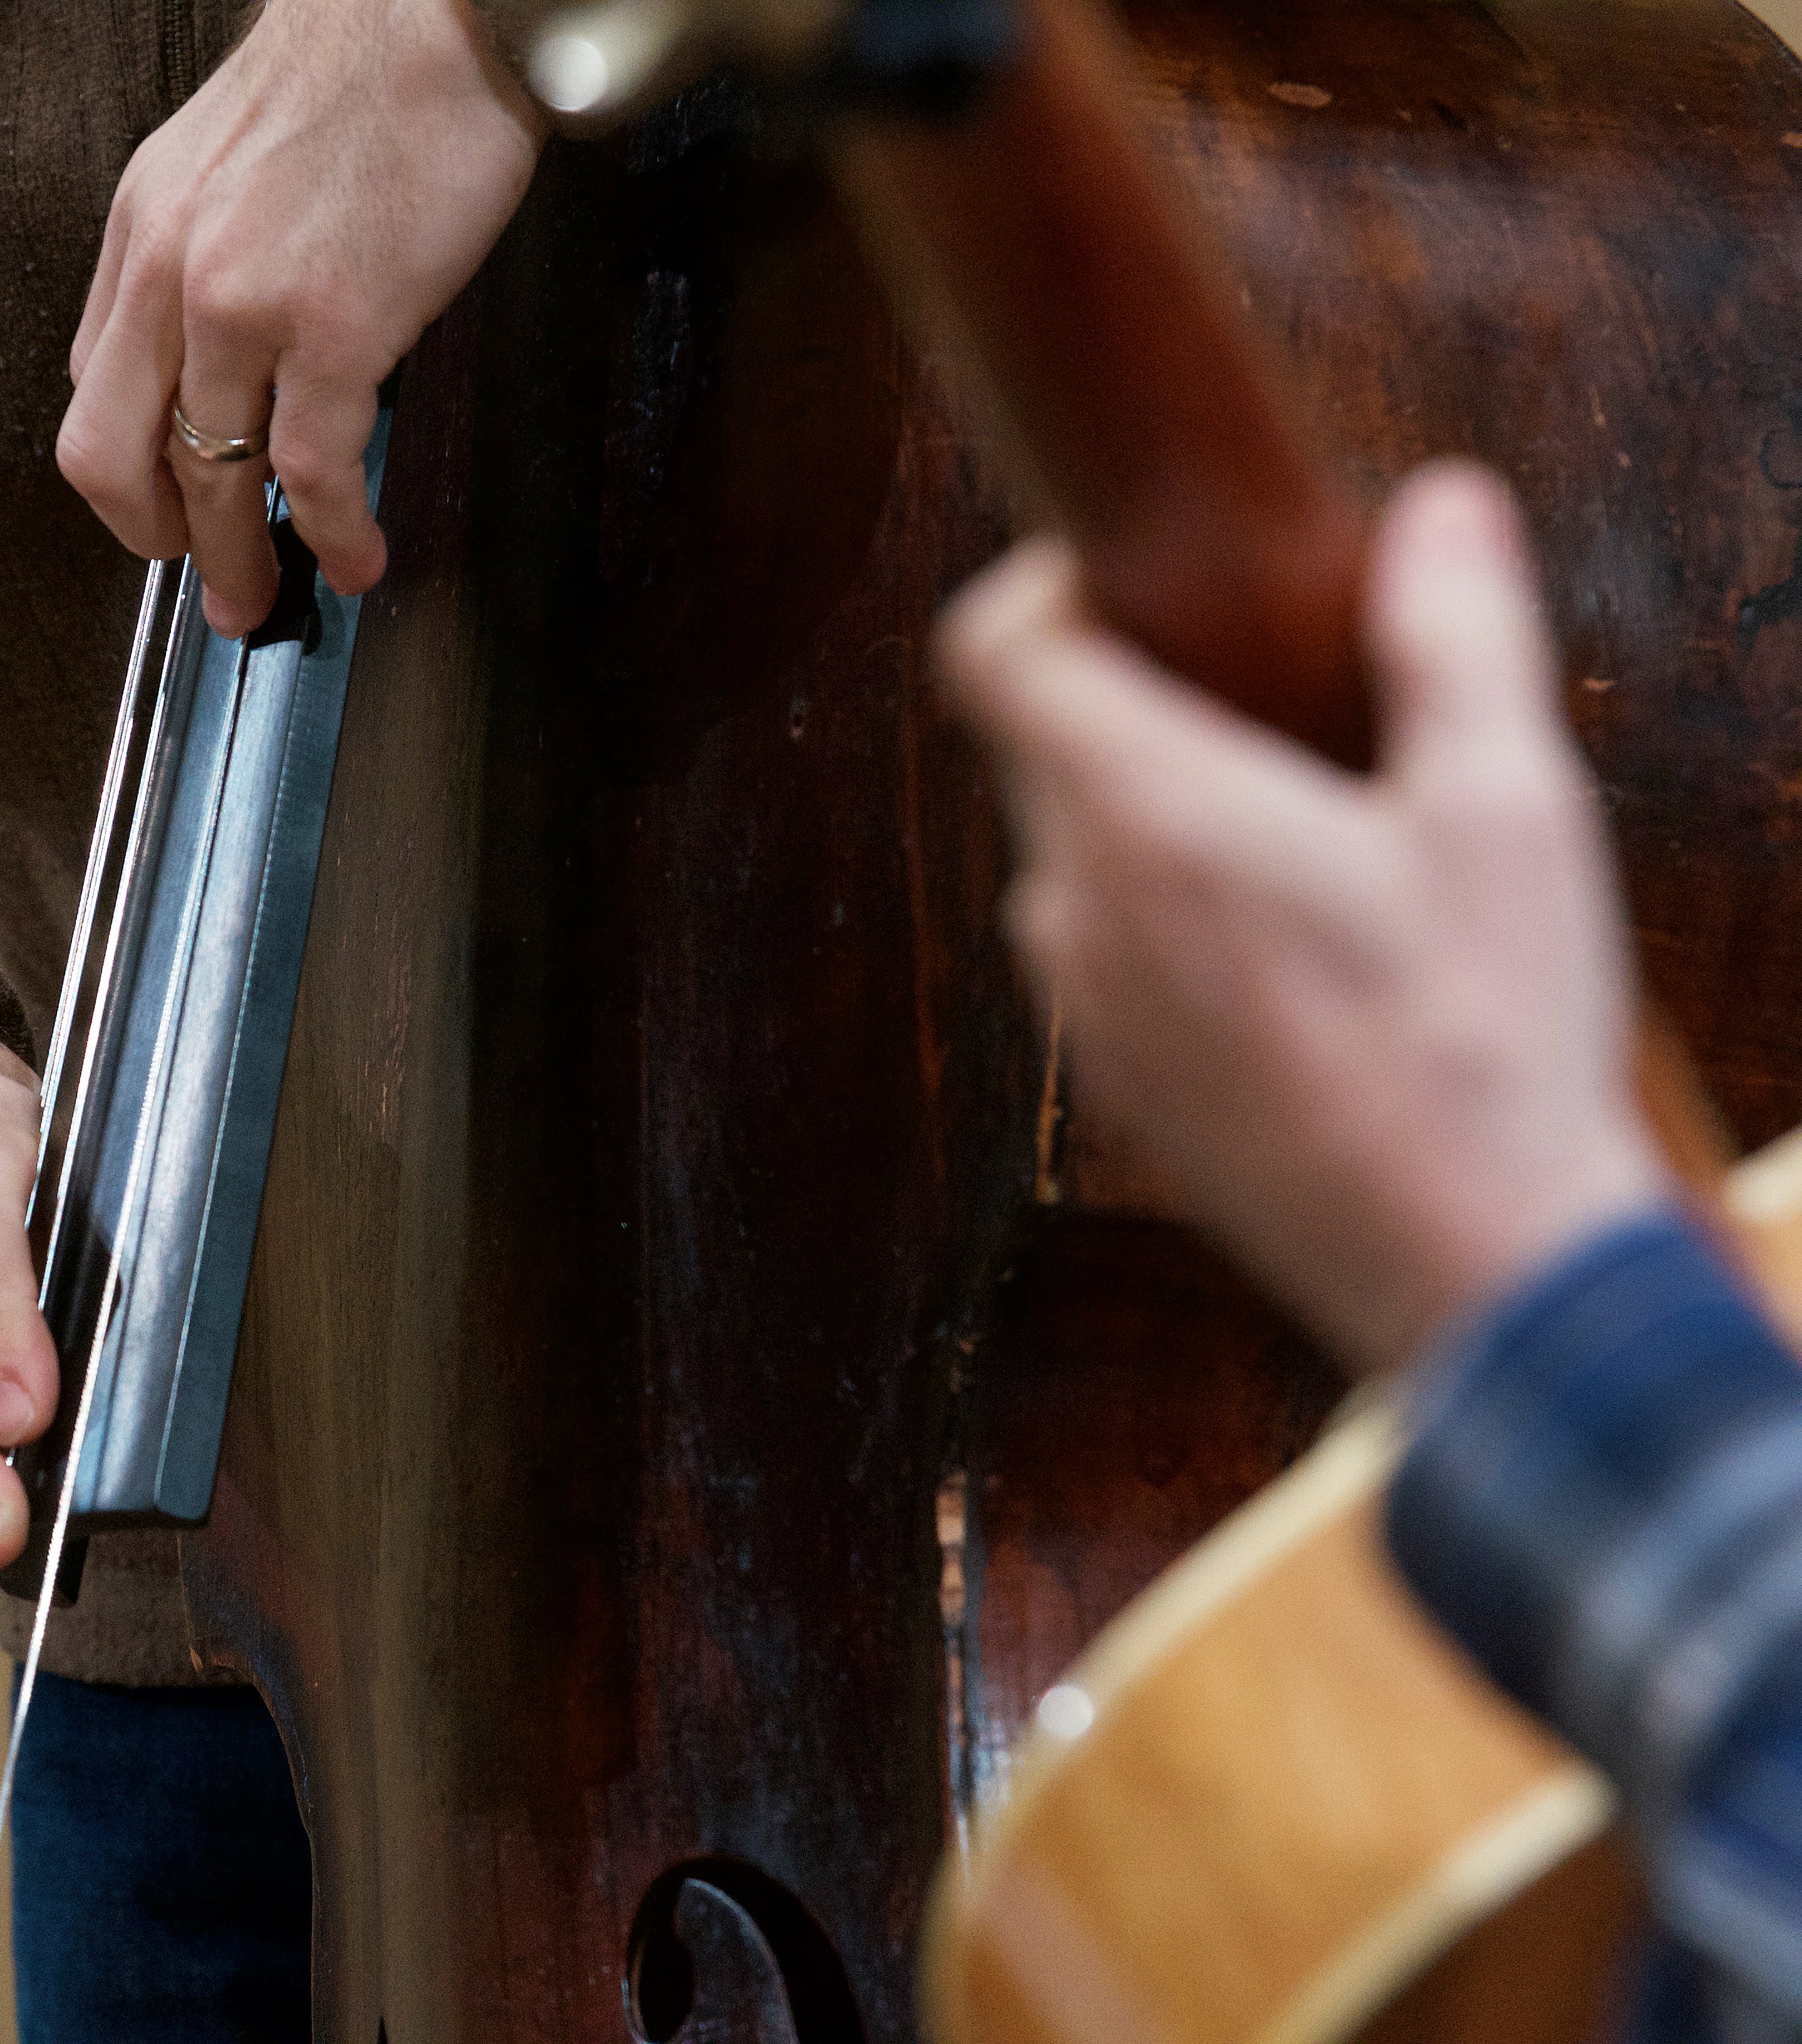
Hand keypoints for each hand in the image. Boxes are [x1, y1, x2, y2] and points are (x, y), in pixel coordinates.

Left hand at [59, 0, 542, 637]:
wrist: (436, 16)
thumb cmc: (364, 78)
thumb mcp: (227, 161)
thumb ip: (207, 255)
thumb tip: (234, 350)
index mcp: (142, 231)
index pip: (99, 387)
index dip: (131, 469)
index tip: (168, 507)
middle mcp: (170, 271)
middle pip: (115, 456)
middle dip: (156, 542)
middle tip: (203, 580)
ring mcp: (242, 305)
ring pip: (210, 478)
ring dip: (238, 562)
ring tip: (266, 599)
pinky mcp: (331, 329)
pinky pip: (310, 469)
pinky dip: (330, 534)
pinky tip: (353, 559)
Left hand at [940, 462, 1671, 1373]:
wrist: (1475, 1272)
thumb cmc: (1489, 1038)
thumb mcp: (1506, 808)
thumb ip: (1455, 633)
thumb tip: (1439, 505)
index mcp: (1143, 815)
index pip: (989, 652)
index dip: (1041, 587)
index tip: (1143, 578)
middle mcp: (1073, 906)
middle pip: (1042, 742)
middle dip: (1138, 692)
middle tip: (1279, 695)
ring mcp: (1082, 1006)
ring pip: (1077, 850)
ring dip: (1163, 811)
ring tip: (1312, 831)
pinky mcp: (1115, 1081)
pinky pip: (1108, 951)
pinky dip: (1173, 914)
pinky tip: (1307, 950)